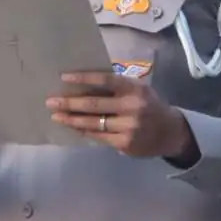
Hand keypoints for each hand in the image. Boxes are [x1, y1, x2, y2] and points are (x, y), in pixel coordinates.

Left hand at [46, 73, 198, 163]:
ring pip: (93, 123)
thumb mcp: (139, 90)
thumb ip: (117, 87)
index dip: (83, 79)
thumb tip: (83, 85)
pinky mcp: (125, 143)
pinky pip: (98, 136)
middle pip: (94, 105)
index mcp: (134, 89)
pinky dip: (84, 131)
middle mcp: (132, 107)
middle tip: (50, 101)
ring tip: (56, 116)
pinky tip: (73, 127)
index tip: (64, 78)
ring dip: (71, 119)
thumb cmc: (149, 106)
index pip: (105, 80)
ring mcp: (128, 127)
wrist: (170, 132)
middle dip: (69, 103)